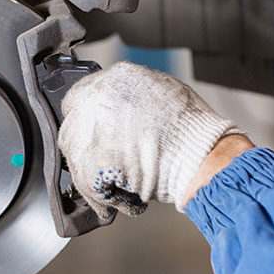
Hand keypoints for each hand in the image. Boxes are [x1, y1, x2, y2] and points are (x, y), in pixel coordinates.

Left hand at [58, 62, 244, 216]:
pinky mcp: (91, 160)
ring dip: (91, 172)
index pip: (79, 97)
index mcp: (116, 78)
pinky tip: (120, 195)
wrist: (202, 156)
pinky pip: (84, 183)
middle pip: (72, 126)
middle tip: (106, 162)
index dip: (87, 120)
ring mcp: (92, 128)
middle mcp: (98, 98)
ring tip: (118, 182)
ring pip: (73, 155)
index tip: (94, 135)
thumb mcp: (162, 92)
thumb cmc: (192, 130)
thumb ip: (132, 97)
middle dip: (87, 148)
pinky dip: (100, 196)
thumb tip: (120, 108)